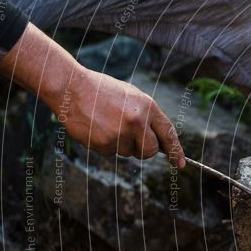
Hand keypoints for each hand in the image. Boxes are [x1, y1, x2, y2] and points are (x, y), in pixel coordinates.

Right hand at [0, 23, 185, 167]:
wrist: (71, 86)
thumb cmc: (103, 91)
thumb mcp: (132, 97)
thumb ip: (148, 117)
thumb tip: (160, 142)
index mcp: (147, 106)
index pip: (168, 133)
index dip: (175, 151)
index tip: (180, 163)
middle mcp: (137, 121)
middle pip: (150, 151)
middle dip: (143, 149)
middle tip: (131, 137)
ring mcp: (120, 134)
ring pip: (129, 152)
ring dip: (121, 143)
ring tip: (107, 122)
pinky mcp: (103, 144)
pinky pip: (111, 153)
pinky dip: (106, 144)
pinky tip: (96, 127)